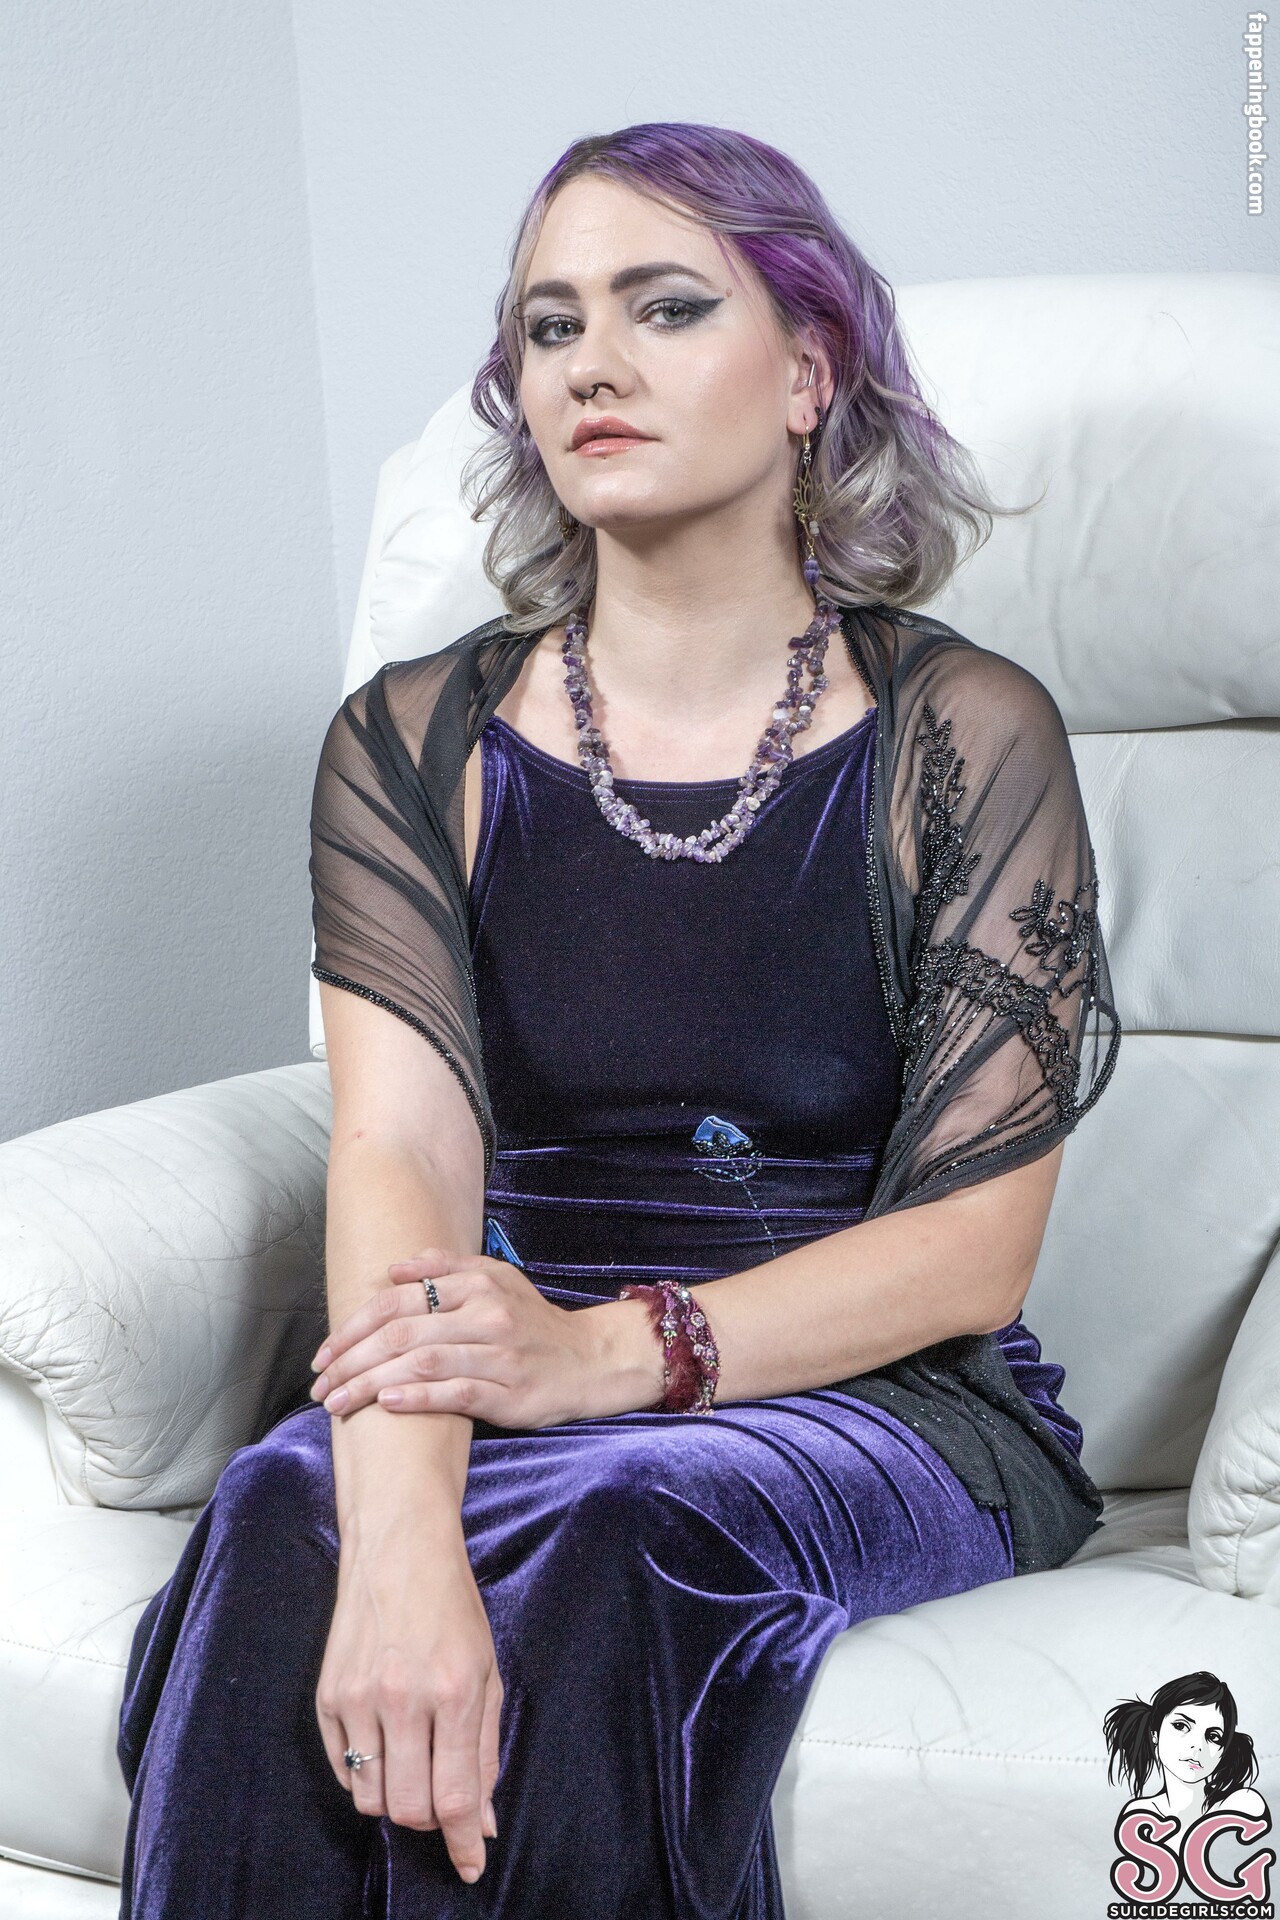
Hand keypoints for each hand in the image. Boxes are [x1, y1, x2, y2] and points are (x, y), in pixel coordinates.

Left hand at [309, 1246, 602, 1428]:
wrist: (590, 1360)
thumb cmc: (531, 1323)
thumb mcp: (497, 1280)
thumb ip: (446, 1268)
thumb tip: (393, 1269)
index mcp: (478, 1282)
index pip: (399, 1299)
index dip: (354, 1326)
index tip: (326, 1352)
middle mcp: (487, 1313)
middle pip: (402, 1332)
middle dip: (352, 1359)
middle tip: (320, 1384)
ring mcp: (500, 1353)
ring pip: (421, 1362)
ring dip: (371, 1383)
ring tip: (339, 1402)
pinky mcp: (511, 1392)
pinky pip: (456, 1393)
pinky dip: (417, 1398)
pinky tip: (386, 1405)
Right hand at [316, 1524, 500, 1881]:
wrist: (397, 1548)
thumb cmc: (451, 1605)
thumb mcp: (487, 1671)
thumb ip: (484, 1750)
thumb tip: (479, 1822)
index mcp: (452, 1691)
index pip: (454, 1796)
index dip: (462, 1843)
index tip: (471, 1867)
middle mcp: (402, 1699)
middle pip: (409, 1807)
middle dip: (429, 1815)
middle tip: (440, 1791)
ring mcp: (358, 1698)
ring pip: (370, 1798)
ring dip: (395, 1798)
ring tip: (412, 1761)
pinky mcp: (327, 1696)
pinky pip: (342, 1770)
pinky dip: (364, 1774)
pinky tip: (383, 1744)